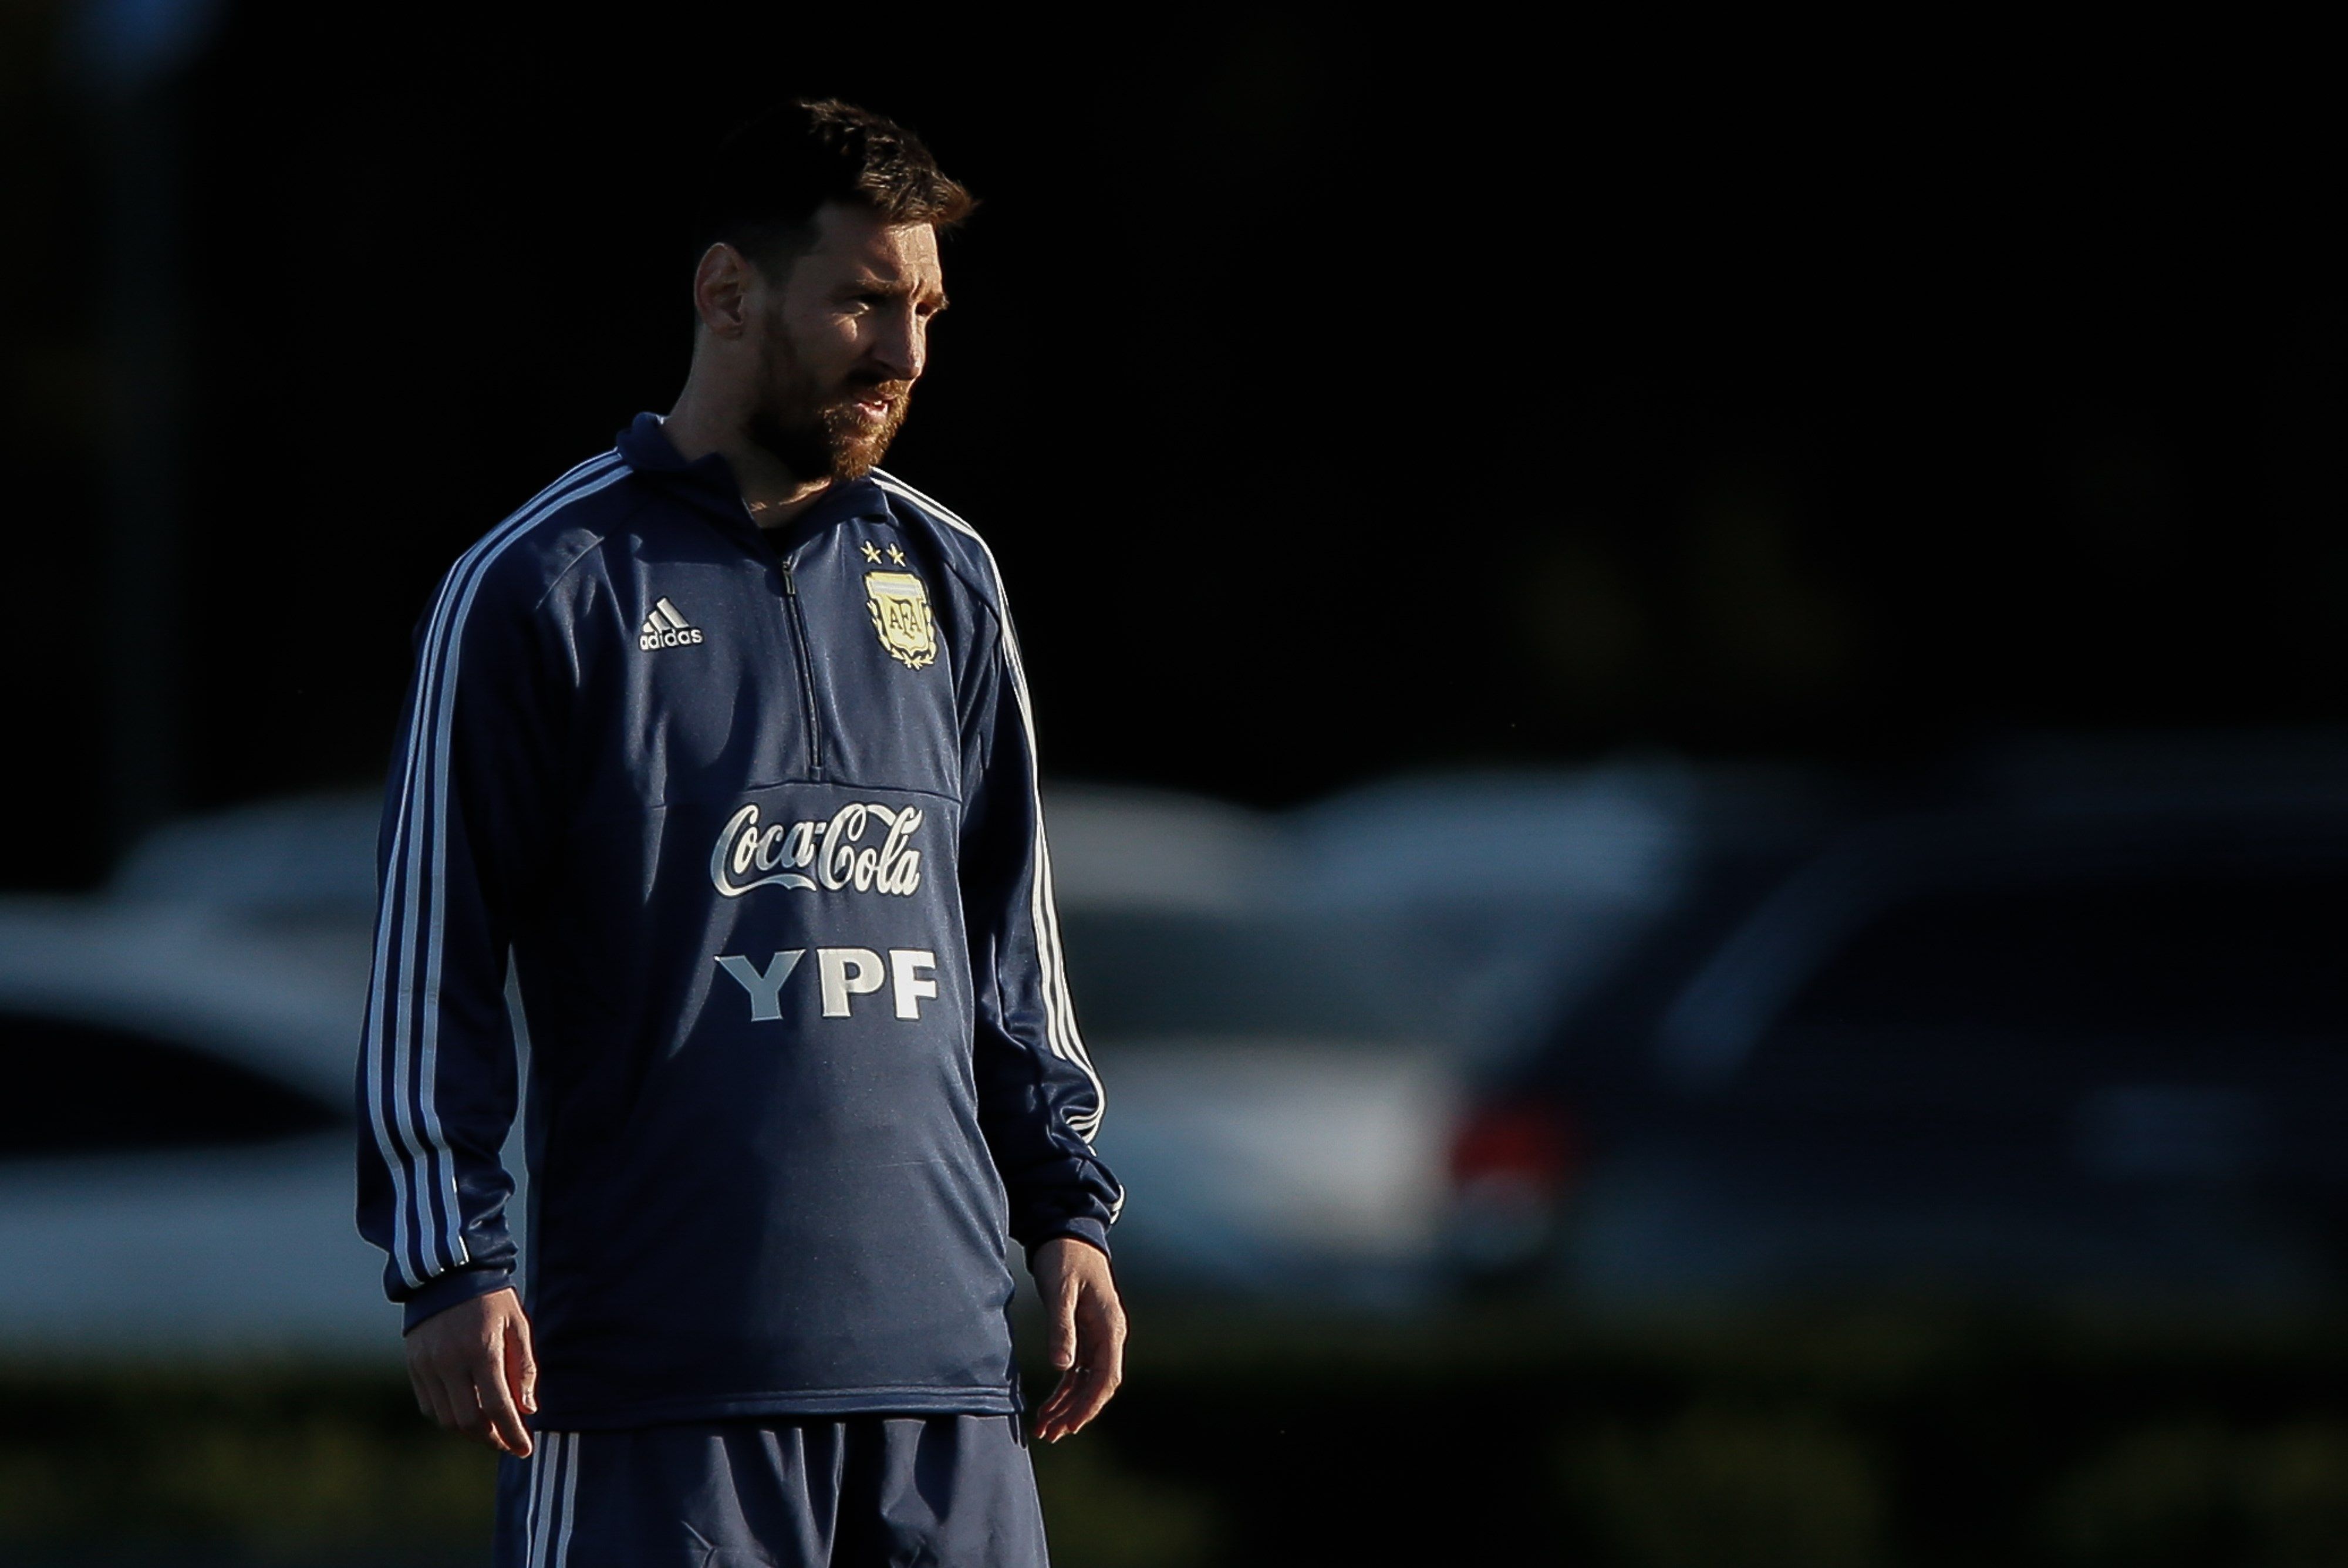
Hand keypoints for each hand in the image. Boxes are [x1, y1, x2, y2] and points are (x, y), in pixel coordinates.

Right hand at [405, 1286, 537, 1456]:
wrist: (448, 1273)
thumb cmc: (491, 1299)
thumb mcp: (517, 1326)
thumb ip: (524, 1369)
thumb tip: (527, 1410)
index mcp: (481, 1349)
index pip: (497, 1407)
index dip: (512, 1434)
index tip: (525, 1449)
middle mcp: (450, 1361)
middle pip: (469, 1421)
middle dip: (491, 1438)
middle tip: (508, 1441)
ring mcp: (427, 1365)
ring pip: (446, 1419)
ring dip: (469, 1432)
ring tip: (489, 1429)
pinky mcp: (414, 1365)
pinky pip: (428, 1406)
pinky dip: (448, 1418)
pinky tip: (466, 1413)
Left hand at [1030, 1237, 1125, 1441]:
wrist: (1067, 1233)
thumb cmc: (1066, 1258)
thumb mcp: (1061, 1291)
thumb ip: (1062, 1328)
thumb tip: (1062, 1368)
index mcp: (1110, 1327)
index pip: (1107, 1376)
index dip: (1090, 1404)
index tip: (1072, 1424)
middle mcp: (1109, 1336)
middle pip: (1097, 1385)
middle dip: (1076, 1412)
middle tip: (1051, 1434)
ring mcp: (1097, 1337)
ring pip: (1085, 1382)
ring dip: (1067, 1405)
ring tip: (1044, 1429)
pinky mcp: (1084, 1335)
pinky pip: (1077, 1371)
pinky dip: (1063, 1390)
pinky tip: (1048, 1407)